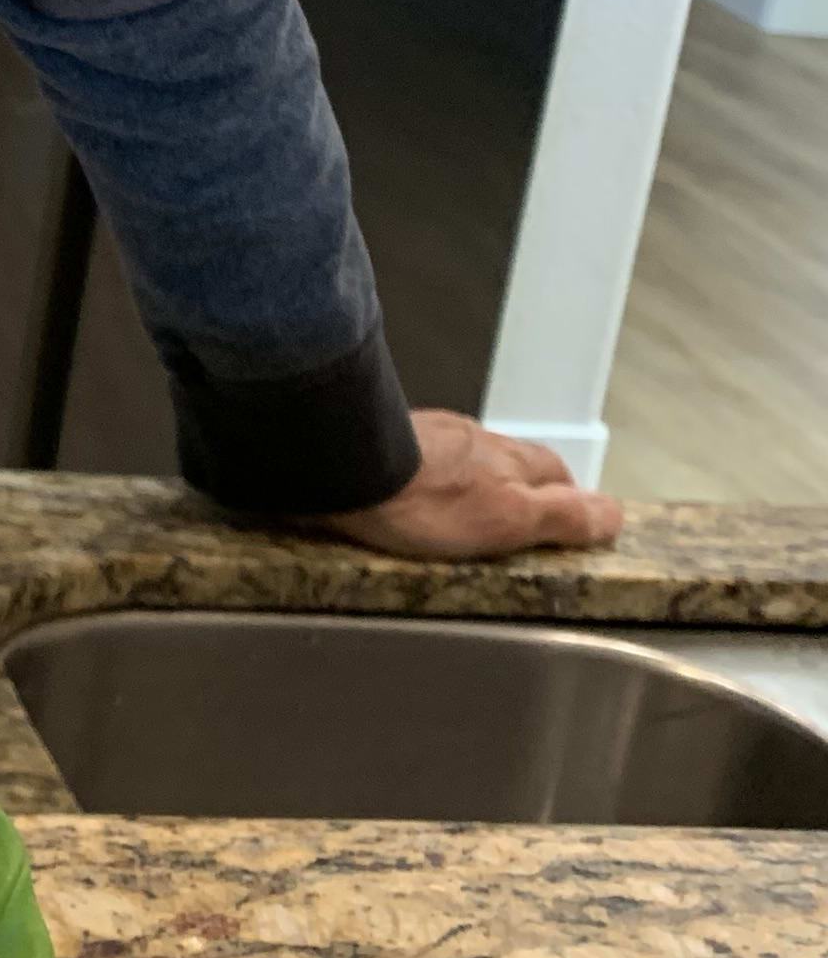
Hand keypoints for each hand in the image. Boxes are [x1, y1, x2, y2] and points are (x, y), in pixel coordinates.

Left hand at [320, 408, 622, 558]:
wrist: (344, 465)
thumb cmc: (425, 499)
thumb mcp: (508, 520)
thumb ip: (561, 516)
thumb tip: (614, 515)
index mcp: (511, 460)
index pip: (557, 474)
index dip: (567, 499)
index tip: (570, 522)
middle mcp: (475, 439)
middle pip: (513, 460)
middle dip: (523, 486)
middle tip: (521, 517)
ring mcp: (429, 436)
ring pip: (467, 457)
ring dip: (474, 479)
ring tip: (468, 509)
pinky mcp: (387, 441)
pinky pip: (420, 458)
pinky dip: (427, 476)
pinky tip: (413, 494)